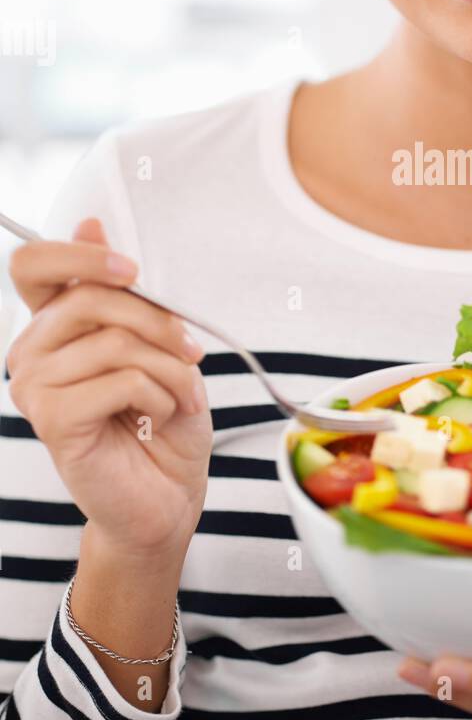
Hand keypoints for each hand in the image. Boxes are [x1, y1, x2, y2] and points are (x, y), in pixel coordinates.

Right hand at [7, 217, 212, 560]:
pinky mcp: (53, 421)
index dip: (82, 254)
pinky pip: (121, 380)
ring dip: (170, 367)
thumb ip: (124, 291)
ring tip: (181, 394)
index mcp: (52, 324)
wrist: (168, 497)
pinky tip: (161, 415)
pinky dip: (160, 394)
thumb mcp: (157, 342)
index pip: (33, 263)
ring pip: (116, 340)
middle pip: (92, 297)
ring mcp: (35, 387)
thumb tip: (90, 223)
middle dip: (160, 321)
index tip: (133, 271)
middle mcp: (32, 351)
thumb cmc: (163, 420)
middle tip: (191, 352)